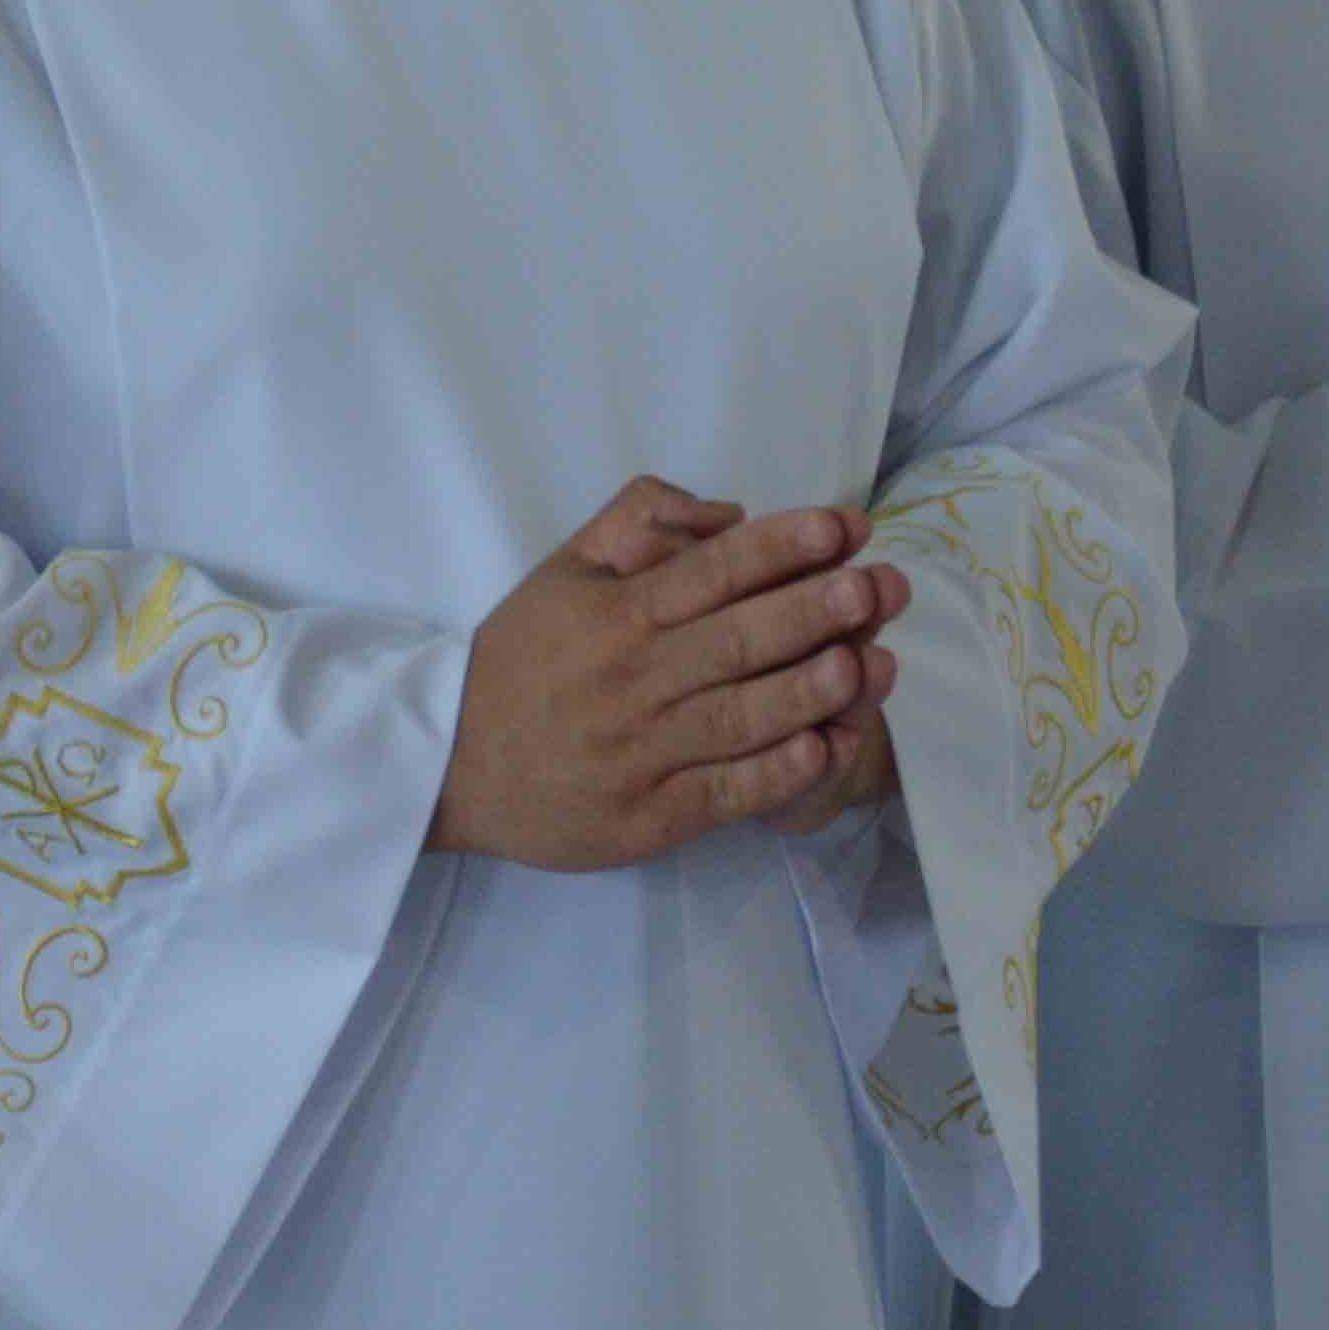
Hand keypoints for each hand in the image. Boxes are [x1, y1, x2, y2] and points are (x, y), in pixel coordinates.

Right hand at [429, 479, 904, 870]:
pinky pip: (722, 792)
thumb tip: (728, 513)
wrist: (450, 763)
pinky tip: (821, 750)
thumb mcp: (563, 569)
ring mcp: (642, 752)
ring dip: (810, 690)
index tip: (841, 527)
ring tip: (869, 665)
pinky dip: (773, 772)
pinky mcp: (647, 816)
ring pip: (738, 716)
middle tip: (877, 587)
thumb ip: (636, 522)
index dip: (780, 546)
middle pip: (736, 640)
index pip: (710, 572)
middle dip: (813, 611)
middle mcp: (633, 679)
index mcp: (616, 613)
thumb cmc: (520, 659)